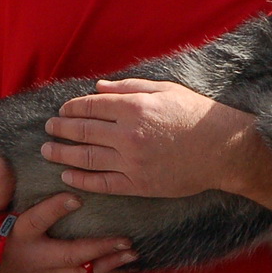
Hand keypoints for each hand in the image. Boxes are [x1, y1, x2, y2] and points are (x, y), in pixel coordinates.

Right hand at [0, 157, 135, 272]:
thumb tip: (1, 160)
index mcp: (20, 234)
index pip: (38, 220)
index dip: (56, 209)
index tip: (76, 198)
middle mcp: (37, 258)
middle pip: (71, 254)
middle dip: (100, 248)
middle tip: (125, 240)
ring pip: (82, 272)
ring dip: (108, 264)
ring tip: (132, 253)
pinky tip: (123, 268)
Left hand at [41, 79, 256, 197]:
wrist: (224, 149)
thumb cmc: (196, 114)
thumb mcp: (164, 90)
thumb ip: (128, 87)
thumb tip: (98, 88)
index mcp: (135, 107)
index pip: (91, 106)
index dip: (72, 107)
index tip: (63, 109)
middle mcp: (129, 135)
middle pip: (83, 131)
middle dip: (61, 129)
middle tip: (48, 128)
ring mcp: (133, 162)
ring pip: (87, 158)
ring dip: (62, 154)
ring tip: (47, 151)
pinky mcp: (140, 185)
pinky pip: (103, 184)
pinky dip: (82, 180)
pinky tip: (67, 176)